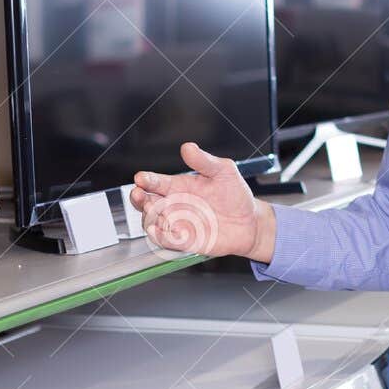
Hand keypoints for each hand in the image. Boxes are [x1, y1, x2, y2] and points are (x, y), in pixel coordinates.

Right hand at [128, 142, 275, 261]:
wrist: (249, 221)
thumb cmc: (235, 195)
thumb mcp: (223, 171)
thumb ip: (204, 161)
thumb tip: (188, 147)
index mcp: (178, 186)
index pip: (155, 181)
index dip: (146, 179)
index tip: (141, 177)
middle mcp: (174, 205)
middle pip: (146, 202)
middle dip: (138, 198)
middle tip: (138, 193)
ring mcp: (177, 223)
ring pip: (153, 221)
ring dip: (148, 217)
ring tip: (150, 211)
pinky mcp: (184, 241)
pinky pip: (166, 240)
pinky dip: (160, 237)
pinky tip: (158, 231)